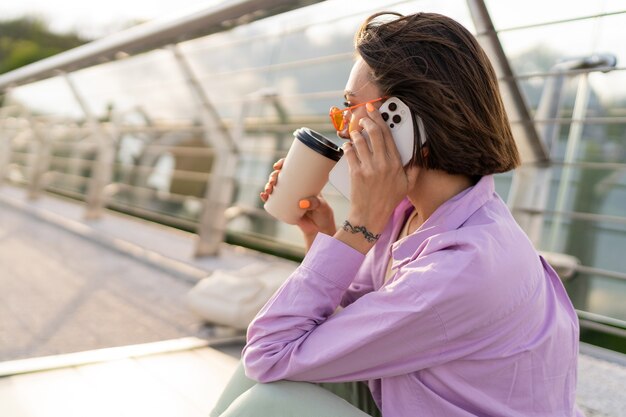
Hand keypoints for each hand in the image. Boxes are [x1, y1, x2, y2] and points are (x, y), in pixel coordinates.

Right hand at [260, 159, 335, 249]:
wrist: (320, 228)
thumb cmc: (323, 213)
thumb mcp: (322, 206)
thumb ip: (315, 204)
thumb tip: (301, 203)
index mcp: (304, 182)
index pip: (292, 168)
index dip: (283, 164)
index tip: (278, 166)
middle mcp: (295, 188)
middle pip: (280, 177)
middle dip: (273, 177)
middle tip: (273, 181)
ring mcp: (288, 198)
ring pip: (275, 188)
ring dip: (268, 186)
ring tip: (268, 190)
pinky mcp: (284, 208)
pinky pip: (273, 201)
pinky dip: (266, 198)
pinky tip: (263, 196)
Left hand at [342, 105, 410, 236]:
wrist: (370, 217)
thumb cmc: (388, 200)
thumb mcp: (408, 185)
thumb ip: (415, 167)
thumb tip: (422, 150)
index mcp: (397, 164)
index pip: (389, 136)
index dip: (382, 120)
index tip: (376, 111)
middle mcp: (383, 164)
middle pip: (375, 133)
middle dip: (368, 120)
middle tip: (363, 115)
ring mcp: (369, 168)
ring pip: (360, 141)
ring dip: (355, 133)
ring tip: (355, 131)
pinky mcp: (356, 173)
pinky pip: (349, 152)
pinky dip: (347, 146)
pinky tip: (348, 145)